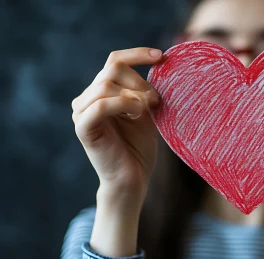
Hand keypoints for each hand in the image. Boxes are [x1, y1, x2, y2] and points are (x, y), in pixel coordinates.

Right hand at [72, 48, 162, 207]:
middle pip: (112, 69)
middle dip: (140, 81)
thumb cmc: (139, 147)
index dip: (137, 54)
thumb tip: (157, 64)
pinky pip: (100, 105)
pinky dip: (122, 104)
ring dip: (133, 94)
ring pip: (105, 85)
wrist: (133, 178)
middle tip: (157, 100)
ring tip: (147, 110)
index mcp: (101, 93)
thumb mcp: (145, 112)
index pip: (114, 61)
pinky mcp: (83, 128)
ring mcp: (82, 112)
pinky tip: (136, 113)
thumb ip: (144, 90)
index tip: (161, 56)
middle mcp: (87, 99)